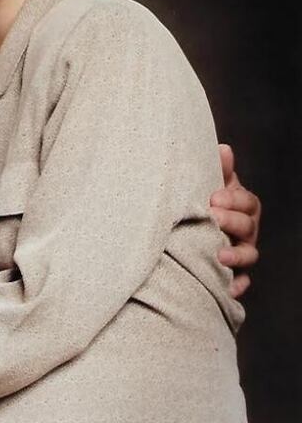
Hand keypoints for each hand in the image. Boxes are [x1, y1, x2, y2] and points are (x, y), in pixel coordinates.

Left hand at [210, 143, 260, 296]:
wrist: (188, 221)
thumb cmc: (202, 199)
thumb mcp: (208, 182)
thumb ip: (217, 168)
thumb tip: (223, 149)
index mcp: (241, 206)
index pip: (248, 202)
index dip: (234, 199)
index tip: (214, 197)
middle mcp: (245, 229)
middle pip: (249, 227)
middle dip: (232, 222)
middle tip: (213, 217)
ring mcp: (240, 249)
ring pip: (249, 255)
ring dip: (237, 256)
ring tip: (221, 256)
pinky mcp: (233, 271)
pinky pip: (241, 281)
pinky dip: (237, 285)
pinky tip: (229, 288)